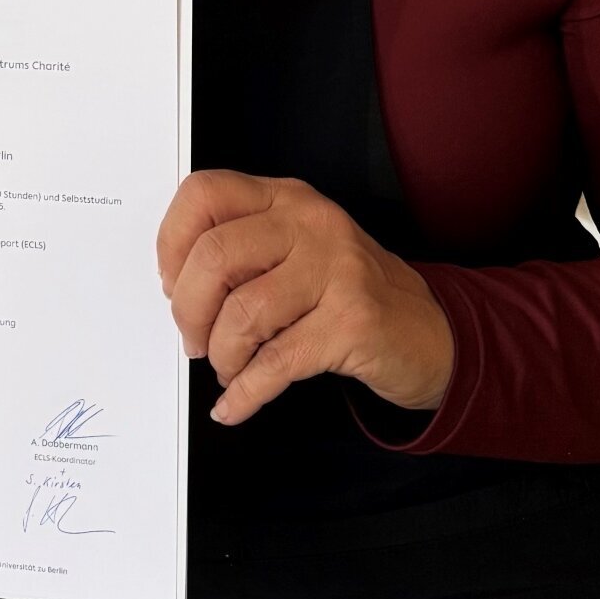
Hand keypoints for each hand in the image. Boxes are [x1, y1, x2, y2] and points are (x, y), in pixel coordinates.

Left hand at [154, 170, 452, 426]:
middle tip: (194, 339)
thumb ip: (239, 249)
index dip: (172, 242)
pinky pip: (277, 362)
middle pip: (214, 256)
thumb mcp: (293, 249)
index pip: (204, 195)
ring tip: (229, 367)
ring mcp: (337, 270)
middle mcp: (310, 223)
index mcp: (285, 198)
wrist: (429, 332)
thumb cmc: (346, 291)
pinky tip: (234, 403)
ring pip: (242, 313)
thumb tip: (174, 284)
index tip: (171, 283)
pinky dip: (244, 392)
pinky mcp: (353, 322)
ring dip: (222, 355)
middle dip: (189, 310)